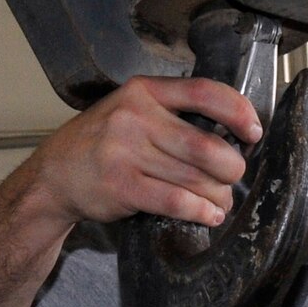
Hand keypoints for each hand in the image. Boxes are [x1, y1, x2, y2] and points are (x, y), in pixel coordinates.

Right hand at [25, 77, 261, 231]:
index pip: (204, 92)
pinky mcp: (121, 187)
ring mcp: (126, 152)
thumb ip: (172, 112)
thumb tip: (231, 131)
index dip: (238, 111)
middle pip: (205, 145)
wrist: (53, 176)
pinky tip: (209, 215)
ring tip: (223, 201)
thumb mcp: (131, 110)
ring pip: (194, 177)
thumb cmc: (102, 142)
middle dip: (232, 167)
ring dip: (218, 194)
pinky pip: (175, 201)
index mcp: (144, 91)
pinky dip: (200, 211)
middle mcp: (135, 117)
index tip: (254, 131)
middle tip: (235, 176)